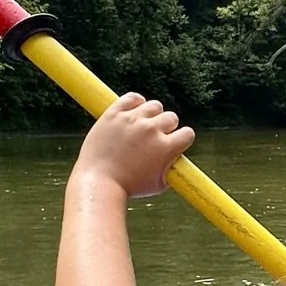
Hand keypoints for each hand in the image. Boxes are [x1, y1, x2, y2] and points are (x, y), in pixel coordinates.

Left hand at [70, 93, 194, 198]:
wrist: (98, 183)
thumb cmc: (129, 187)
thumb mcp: (159, 184)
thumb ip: (172, 167)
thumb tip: (178, 156)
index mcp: (165, 147)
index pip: (187, 133)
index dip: (182, 140)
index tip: (174, 144)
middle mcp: (150, 130)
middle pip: (171, 117)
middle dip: (166, 128)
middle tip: (155, 139)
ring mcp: (131, 120)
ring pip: (154, 106)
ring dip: (152, 115)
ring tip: (143, 126)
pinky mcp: (114, 114)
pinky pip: (132, 98)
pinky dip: (136, 102)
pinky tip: (134, 112)